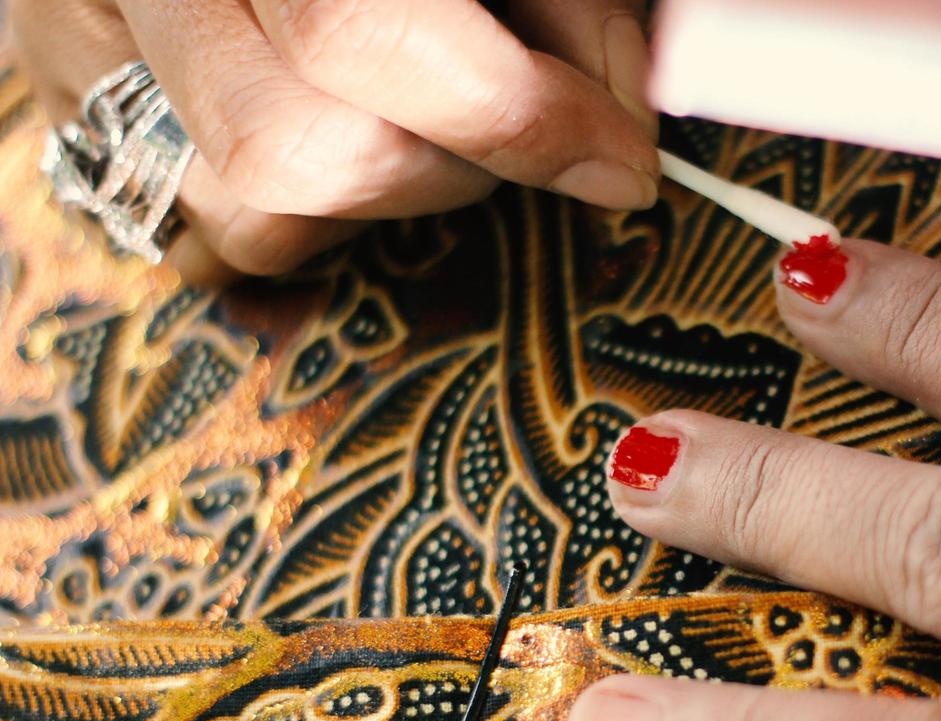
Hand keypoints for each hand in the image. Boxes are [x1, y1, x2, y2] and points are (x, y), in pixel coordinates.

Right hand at [13, 0, 659, 280]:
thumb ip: (569, 2)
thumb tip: (622, 122)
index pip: (361, 32)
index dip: (514, 118)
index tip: (621, 164)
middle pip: (299, 148)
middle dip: (451, 169)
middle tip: (522, 131)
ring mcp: (78, 25)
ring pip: (243, 207)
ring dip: (379, 198)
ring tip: (427, 123)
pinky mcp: (62, 76)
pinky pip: (194, 222)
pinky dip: (303, 208)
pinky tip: (343, 134)